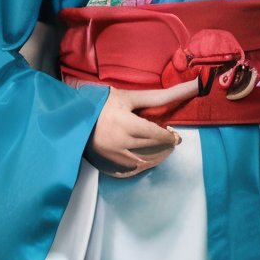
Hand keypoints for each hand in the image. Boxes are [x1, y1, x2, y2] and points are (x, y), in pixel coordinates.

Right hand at [85, 77, 199, 178]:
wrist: (71, 117)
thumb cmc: (101, 103)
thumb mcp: (126, 96)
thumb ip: (155, 97)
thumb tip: (189, 88)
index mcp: (124, 123)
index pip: (155, 135)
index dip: (168, 137)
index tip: (174, 136)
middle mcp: (118, 142)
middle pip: (151, 148)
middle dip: (163, 146)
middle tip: (169, 141)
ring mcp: (111, 155)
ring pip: (142, 162)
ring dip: (155, 158)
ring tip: (161, 152)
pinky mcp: (105, 164)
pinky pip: (128, 171)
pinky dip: (139, 166)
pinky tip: (144, 160)